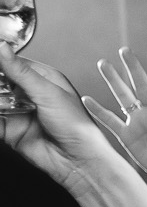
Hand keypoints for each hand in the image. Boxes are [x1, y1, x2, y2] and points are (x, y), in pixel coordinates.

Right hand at [0, 49, 128, 190]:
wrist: (79, 160)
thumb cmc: (76, 125)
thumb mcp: (47, 92)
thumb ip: (20, 71)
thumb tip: (1, 47)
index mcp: (42, 78)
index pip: (10, 62)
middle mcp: (28, 93)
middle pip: (0, 81)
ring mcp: (18, 111)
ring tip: (2, 104)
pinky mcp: (10, 130)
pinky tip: (0, 115)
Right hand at [82, 48, 146, 180]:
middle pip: (142, 86)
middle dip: (133, 68)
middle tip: (125, 50)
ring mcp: (138, 122)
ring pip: (123, 96)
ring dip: (113, 80)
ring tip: (103, 62)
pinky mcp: (126, 135)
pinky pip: (110, 120)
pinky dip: (99, 111)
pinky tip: (86, 99)